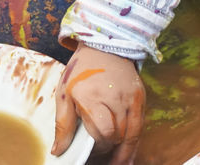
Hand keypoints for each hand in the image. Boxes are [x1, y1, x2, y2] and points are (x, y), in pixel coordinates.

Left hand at [52, 44, 144, 164]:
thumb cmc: (81, 70)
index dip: (97, 146)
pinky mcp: (140, 97)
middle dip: (108, 149)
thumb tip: (59, 151)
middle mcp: (115, 97)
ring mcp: (130, 97)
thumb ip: (63, 125)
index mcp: (92, 96)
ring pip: (132, 134)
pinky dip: (134, 142)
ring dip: (123, 150)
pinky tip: (128, 153)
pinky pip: (140, 126)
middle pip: (117, 135)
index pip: (102, 132)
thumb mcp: (64, 94)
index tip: (90, 152)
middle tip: (99, 155)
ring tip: (116, 162)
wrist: (104, 46)